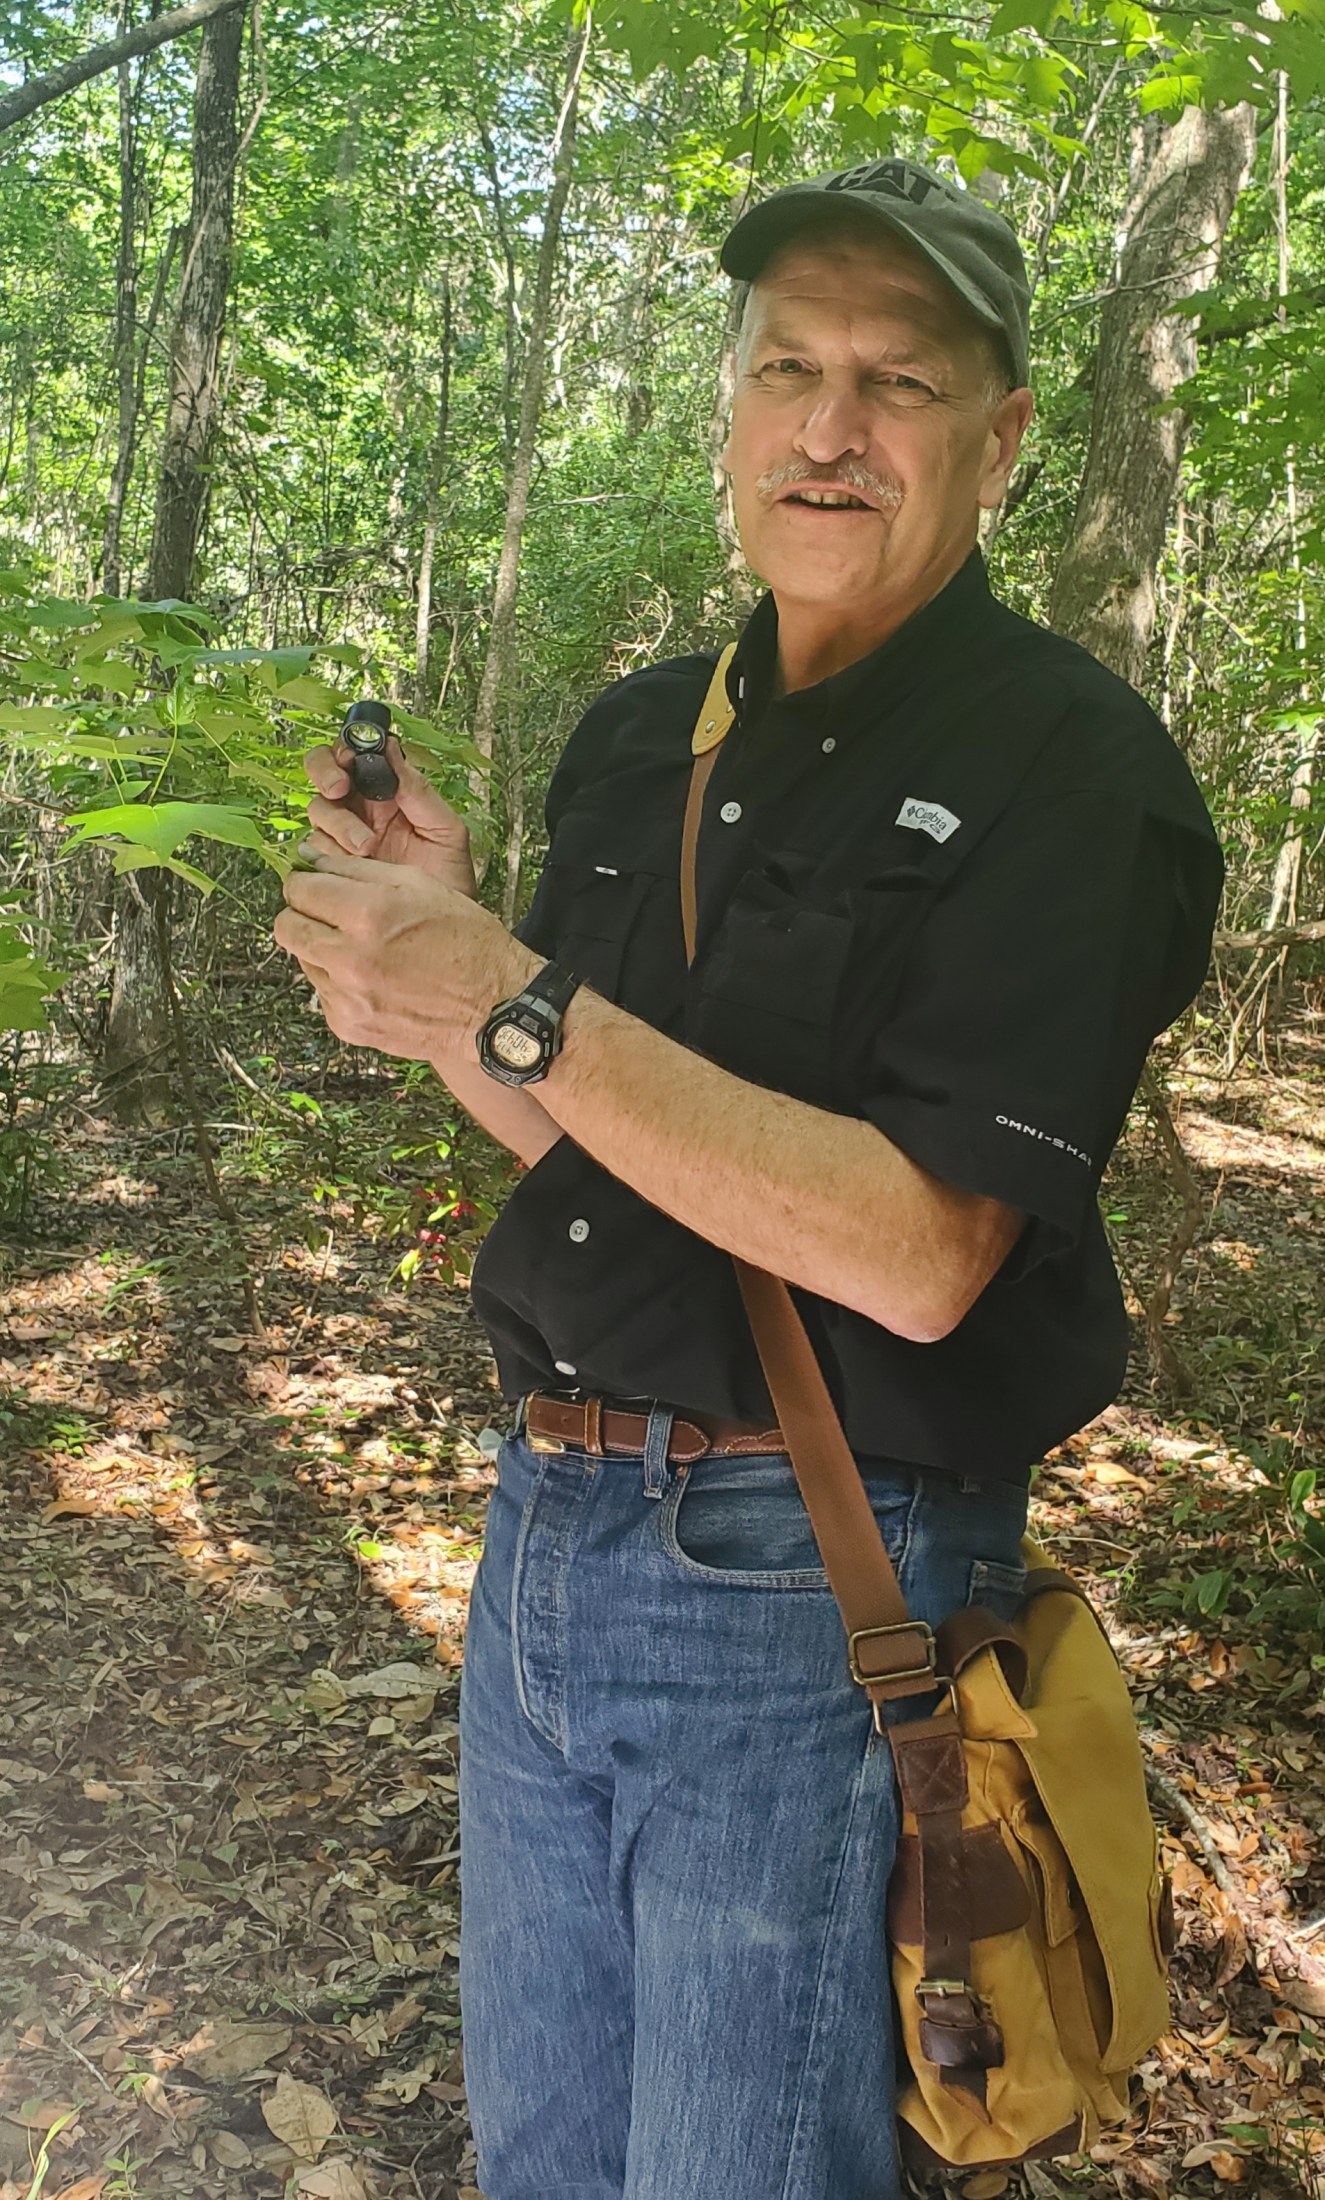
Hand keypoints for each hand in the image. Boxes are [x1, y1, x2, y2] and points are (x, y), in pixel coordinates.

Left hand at [275, 840, 537, 1060]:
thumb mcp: (421, 885)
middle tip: (329, 915)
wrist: (494, 1008)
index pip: (299, 889)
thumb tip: (312, 861)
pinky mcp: (348, 1026)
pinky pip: (323, 994)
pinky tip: (374, 980)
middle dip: (302, 915)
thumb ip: (359, 871)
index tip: (316, 885)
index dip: (306, 883)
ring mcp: (346, 997)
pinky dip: (339, 984)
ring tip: (362, 950)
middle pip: (286, 926)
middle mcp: (349, 957)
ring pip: (302, 960)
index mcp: (367, 913)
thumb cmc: (467, 941)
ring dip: (322, 950)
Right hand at [303, 733, 476, 899]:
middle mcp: (363, 809)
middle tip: (339, 790)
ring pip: (318, 810)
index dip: (346, 749)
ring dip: (337, 823)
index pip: (356, 755)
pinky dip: (324, 853)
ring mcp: (344, 837)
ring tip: (366, 846)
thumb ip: (418, 791)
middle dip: (325, 773)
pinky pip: (312, 849)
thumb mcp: (446, 830)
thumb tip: (392, 749)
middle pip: (324, 773)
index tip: (352, 758)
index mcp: (390, 792)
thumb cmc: (451, 881)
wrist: (444, 933)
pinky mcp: (332, 866)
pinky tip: (348, 863)